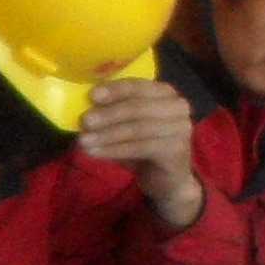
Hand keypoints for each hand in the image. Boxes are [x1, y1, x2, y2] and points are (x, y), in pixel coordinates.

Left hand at [74, 76, 203, 231]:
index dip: (115, 90)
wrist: (167, 179)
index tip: (92, 95)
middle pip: (138, 107)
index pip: (139, 86)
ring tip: (84, 141)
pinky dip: (115, 150)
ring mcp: (181, 128)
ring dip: (108, 134)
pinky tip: (96, 153)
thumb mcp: (126, 124)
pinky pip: (142, 147)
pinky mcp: (177, 149)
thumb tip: (82, 106)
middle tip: (85, 121)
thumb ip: (111, 112)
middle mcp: (178, 107)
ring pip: (138, 128)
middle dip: (109, 114)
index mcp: (165, 93)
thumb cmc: (143, 146)